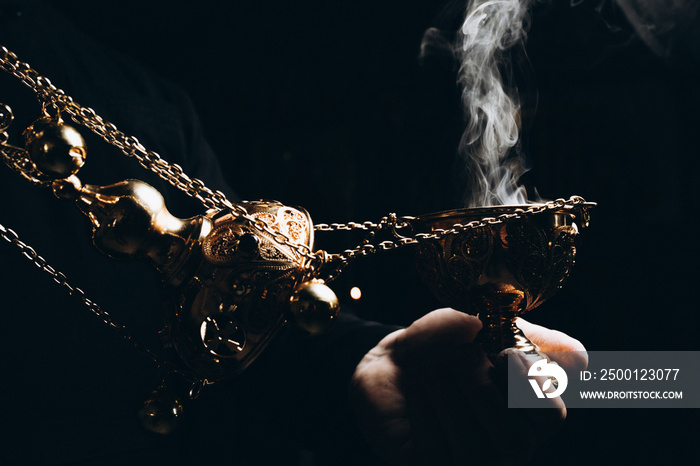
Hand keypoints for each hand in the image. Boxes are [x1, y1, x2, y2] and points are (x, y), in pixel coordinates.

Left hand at [350, 308, 586, 465]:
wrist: (389, 359)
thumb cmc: (441, 344)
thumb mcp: (479, 326)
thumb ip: (527, 336)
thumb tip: (580, 359)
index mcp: (524, 412)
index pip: (550, 417)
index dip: (532, 387)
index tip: (507, 353)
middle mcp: (502, 446)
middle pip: (514, 441)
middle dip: (480, 390)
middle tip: (458, 356)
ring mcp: (467, 463)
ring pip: (474, 450)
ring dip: (447, 396)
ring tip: (430, 371)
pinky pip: (434, 452)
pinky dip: (423, 410)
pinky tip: (416, 392)